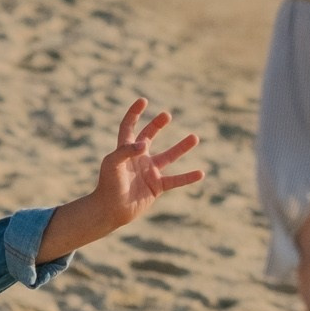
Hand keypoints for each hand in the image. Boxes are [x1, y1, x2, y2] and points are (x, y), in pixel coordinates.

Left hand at [89, 99, 202, 230]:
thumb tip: (144, 144)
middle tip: (167, 115)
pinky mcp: (156, 186)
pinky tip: (200, 173)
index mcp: (124, 150)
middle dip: (157, 125)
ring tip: (195, 137)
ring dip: (181, 148)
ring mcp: (148, 172)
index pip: (128, 127)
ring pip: (168, 157)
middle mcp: (138, 158)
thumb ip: (125, 151)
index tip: (143, 101)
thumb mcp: (112, 164)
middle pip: (149, 136)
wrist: (111, 209)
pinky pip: (175, 180)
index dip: (134, 114)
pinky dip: (187, 177)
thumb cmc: (108, 185)